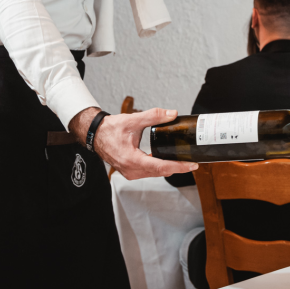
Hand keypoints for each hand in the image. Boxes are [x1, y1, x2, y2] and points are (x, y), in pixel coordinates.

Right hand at [69, 107, 196, 178]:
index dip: (178, 166)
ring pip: (155, 174)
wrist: (96, 135)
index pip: (161, 166)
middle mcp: (131, 170)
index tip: (191, 165)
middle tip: (193, 162)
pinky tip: (168, 162)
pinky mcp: (130, 172)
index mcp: (132, 160)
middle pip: (160, 172)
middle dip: (178, 167)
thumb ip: (154, 116)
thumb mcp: (133, 120)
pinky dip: (160, 168)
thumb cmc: (110, 130)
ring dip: (169, 168)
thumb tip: (172, 114)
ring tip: (184, 162)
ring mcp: (130, 173)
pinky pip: (149, 172)